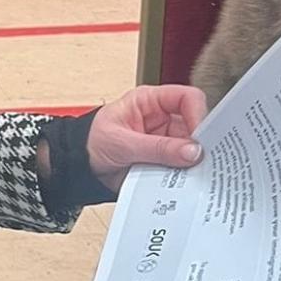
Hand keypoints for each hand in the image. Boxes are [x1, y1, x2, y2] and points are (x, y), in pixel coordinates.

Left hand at [88, 85, 207, 191]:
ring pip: (192, 149)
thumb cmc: (90, 142)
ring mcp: (165, 141)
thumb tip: (191, 151)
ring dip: (191, 162)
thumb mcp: (121, 143)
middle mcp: (162, 119)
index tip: (199, 137)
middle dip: (199, 143)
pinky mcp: (163, 161)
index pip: (187, 98)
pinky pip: (182, 167)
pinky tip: (182, 182)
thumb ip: (157, 148)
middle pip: (196, 126)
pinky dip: (184, 175)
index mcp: (150, 102)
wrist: (79, 167)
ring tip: (189, 174)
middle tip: (202, 160)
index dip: (198, 114)